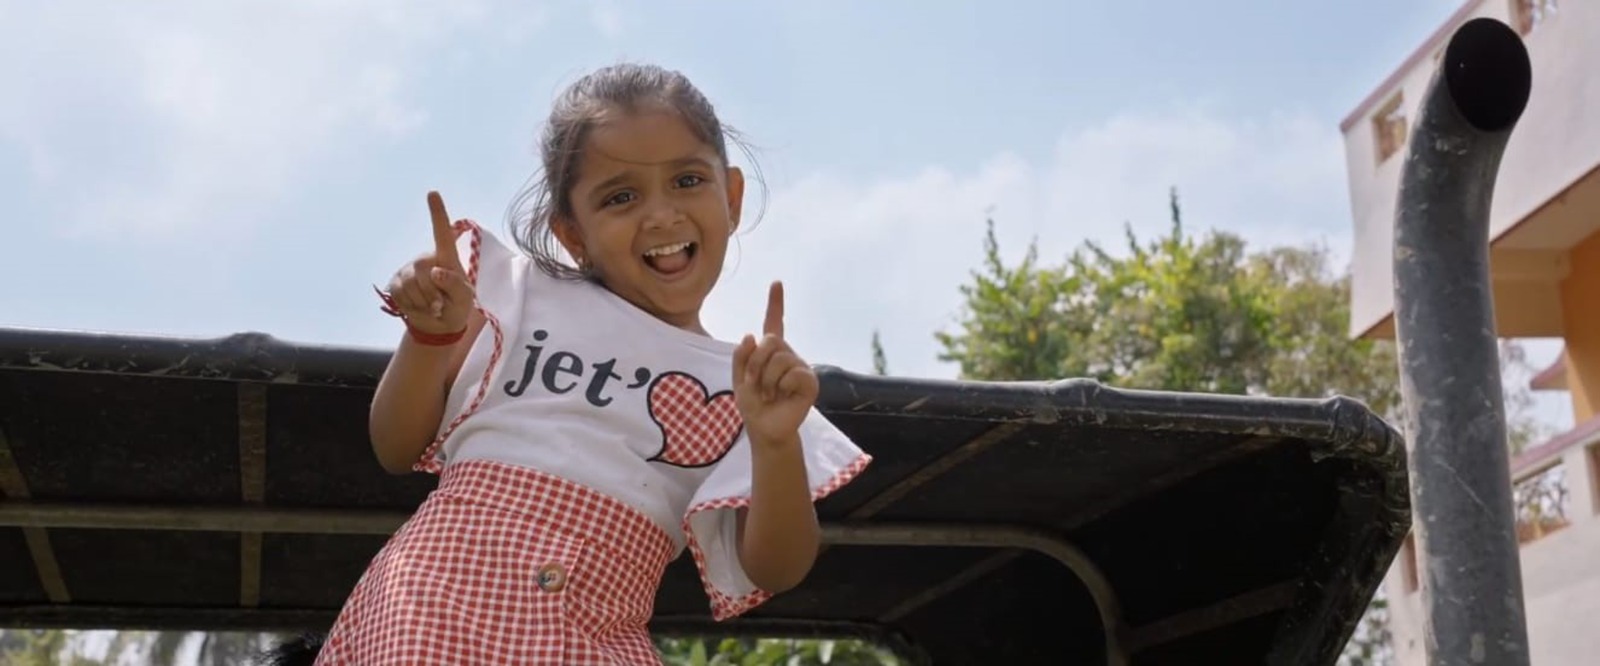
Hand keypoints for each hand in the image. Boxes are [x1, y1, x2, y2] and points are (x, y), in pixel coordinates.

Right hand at [384, 192, 474, 334]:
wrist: (437, 325)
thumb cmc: (457, 305)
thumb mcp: (465, 298)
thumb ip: (455, 285)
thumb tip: (436, 272)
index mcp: (446, 257)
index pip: (442, 232)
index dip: (437, 213)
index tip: (433, 193)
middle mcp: (425, 258)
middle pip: (422, 270)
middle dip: (432, 292)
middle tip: (440, 304)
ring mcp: (408, 270)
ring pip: (410, 284)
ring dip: (422, 301)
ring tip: (431, 306)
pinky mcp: (396, 282)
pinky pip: (399, 293)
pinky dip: (411, 305)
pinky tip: (418, 306)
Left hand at [733, 281, 818, 448]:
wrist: (764, 429)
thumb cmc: (753, 406)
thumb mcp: (739, 379)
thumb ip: (741, 356)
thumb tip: (751, 334)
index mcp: (770, 352)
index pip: (774, 323)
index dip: (775, 303)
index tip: (776, 283)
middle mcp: (788, 355)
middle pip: (771, 341)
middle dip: (755, 363)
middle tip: (756, 384)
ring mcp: (800, 367)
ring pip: (780, 358)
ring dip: (767, 379)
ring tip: (770, 394)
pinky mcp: (810, 382)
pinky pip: (794, 373)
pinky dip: (782, 386)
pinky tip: (783, 396)